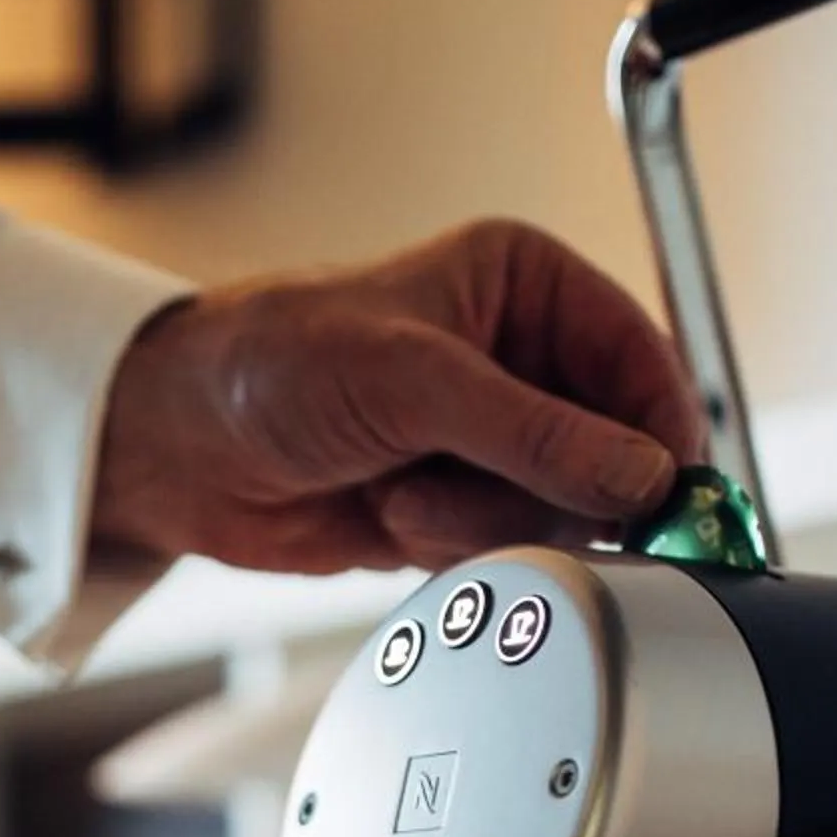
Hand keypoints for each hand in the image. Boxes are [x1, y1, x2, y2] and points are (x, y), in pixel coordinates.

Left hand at [92, 219, 704, 575]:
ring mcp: (485, 441)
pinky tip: (389, 515)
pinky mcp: (452, 507)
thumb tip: (640, 475)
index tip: (663, 496)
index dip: (661, 434)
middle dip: (547, 487)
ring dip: (480, 520)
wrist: (173, 446)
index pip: (642, 361)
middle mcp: (516, 360)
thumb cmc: (268, 365)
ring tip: (403, 491)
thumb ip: (536, 433)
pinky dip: (450, 547)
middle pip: (611, 452)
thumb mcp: (414, 381)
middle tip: (485, 488)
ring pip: (558, 514)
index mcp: (523, 286)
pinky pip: (503, 550)